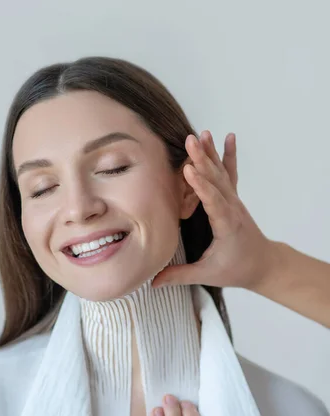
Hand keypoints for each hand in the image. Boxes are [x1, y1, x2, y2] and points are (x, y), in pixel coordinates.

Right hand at [152, 131, 274, 290]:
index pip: (213, 202)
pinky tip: (227, 137)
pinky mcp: (233, 198)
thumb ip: (179, 276)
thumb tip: (152, 282)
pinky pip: (230, 173)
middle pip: (216, 180)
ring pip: (221, 173)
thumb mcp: (208, 275)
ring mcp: (234, 200)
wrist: (264, 264)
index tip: (189, 169)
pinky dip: (228, 155)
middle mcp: (232, 208)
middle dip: (202, 159)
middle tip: (190, 139)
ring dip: (210, 153)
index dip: (201, 186)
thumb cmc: (237, 269)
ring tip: (201, 134)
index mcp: (226, 225)